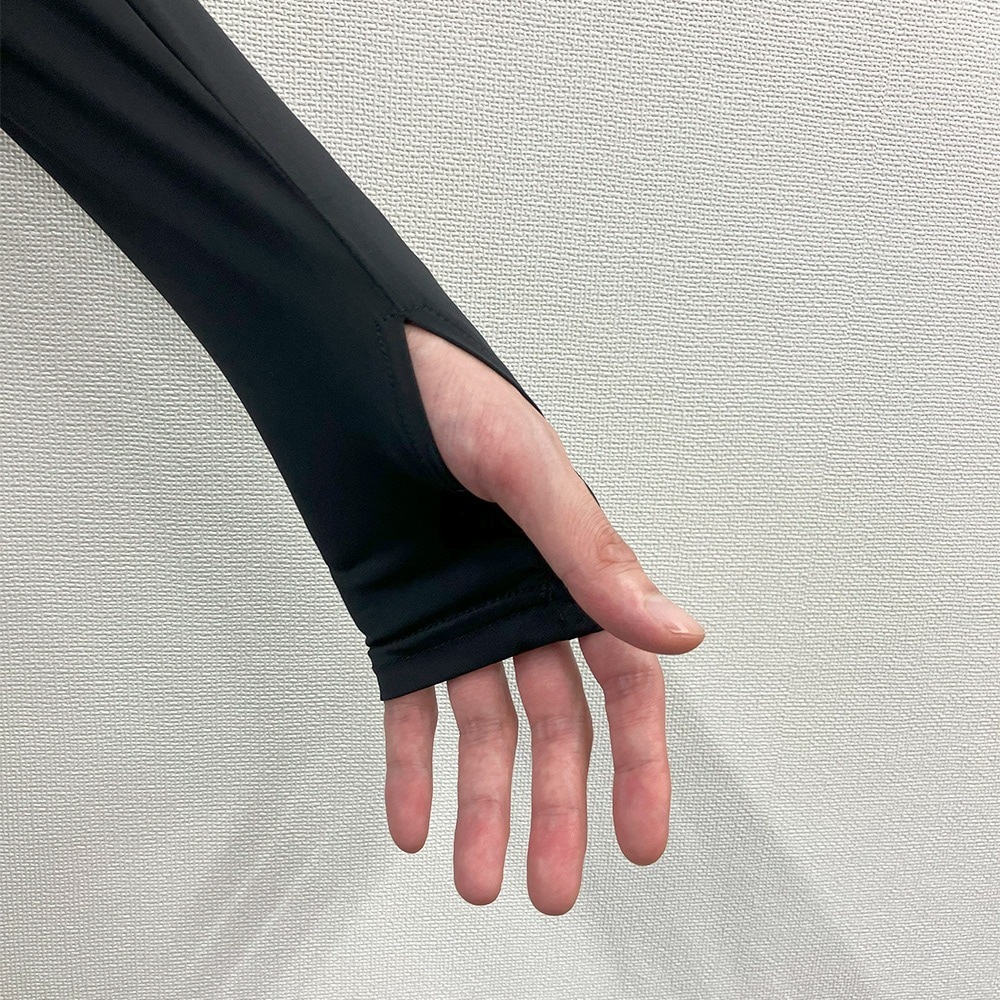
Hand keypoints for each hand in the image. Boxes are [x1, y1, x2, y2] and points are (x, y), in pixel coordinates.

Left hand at [383, 323, 704, 914]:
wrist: (341, 372)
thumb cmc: (442, 396)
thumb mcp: (523, 469)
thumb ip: (590, 554)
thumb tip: (677, 632)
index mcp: (571, 573)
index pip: (623, 685)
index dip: (639, 765)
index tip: (643, 839)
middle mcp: (522, 607)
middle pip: (555, 729)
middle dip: (556, 810)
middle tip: (552, 888)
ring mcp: (460, 620)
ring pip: (483, 733)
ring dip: (481, 806)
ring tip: (480, 883)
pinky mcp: (398, 624)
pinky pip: (410, 710)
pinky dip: (412, 767)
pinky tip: (414, 824)